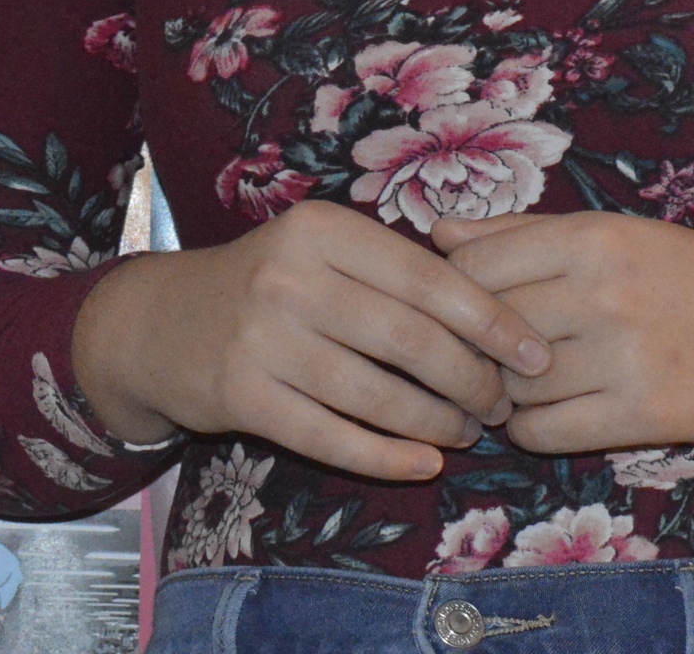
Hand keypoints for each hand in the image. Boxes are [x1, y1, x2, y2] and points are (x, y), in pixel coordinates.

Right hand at [70, 199, 552, 481]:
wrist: (158, 323)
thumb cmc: (268, 284)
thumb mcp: (321, 250)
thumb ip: (395, 268)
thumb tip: (499, 311)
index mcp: (324, 230)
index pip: (430, 278)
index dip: (491, 320)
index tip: (535, 352)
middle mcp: (291, 278)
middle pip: (411, 339)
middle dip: (472, 379)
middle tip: (502, 403)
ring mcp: (262, 339)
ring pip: (377, 394)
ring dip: (438, 422)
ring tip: (469, 431)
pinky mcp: (241, 397)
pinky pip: (331, 437)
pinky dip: (387, 456)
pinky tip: (424, 464)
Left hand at [433, 212, 693, 452]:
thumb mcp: (618, 234)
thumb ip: (524, 233)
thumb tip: (438, 233)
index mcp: (596, 237)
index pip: (478, 267)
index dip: (451, 296)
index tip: (457, 311)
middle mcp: (606, 292)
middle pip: (489, 329)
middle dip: (473, 350)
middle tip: (477, 358)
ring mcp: (624, 357)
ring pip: (511, 384)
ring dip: (500, 393)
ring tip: (515, 385)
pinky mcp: (641, 416)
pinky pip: (542, 432)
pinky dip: (528, 429)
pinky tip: (545, 413)